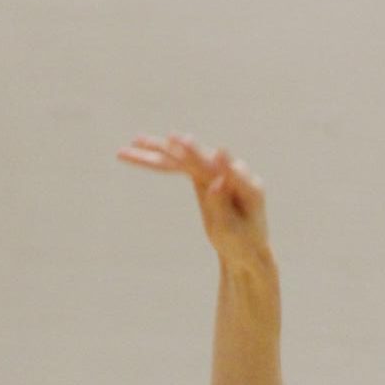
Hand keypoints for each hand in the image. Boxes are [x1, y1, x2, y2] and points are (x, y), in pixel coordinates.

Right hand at [118, 133, 272, 276]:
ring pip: (185, 158)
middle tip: (171, 138)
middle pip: (203, 159)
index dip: (210, 159)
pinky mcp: (201, 172)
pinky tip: (138, 149)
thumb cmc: (241, 243)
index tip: (194, 146)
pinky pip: (177, 165)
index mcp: (249, 187)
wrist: (243, 246)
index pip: (227, 170)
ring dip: (160, 150)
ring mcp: (216, 169)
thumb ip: (222, 206)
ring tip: (135, 141)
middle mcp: (233, 171)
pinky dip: (158, 159)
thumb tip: (216, 181)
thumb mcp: (231, 231)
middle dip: (184, 151)